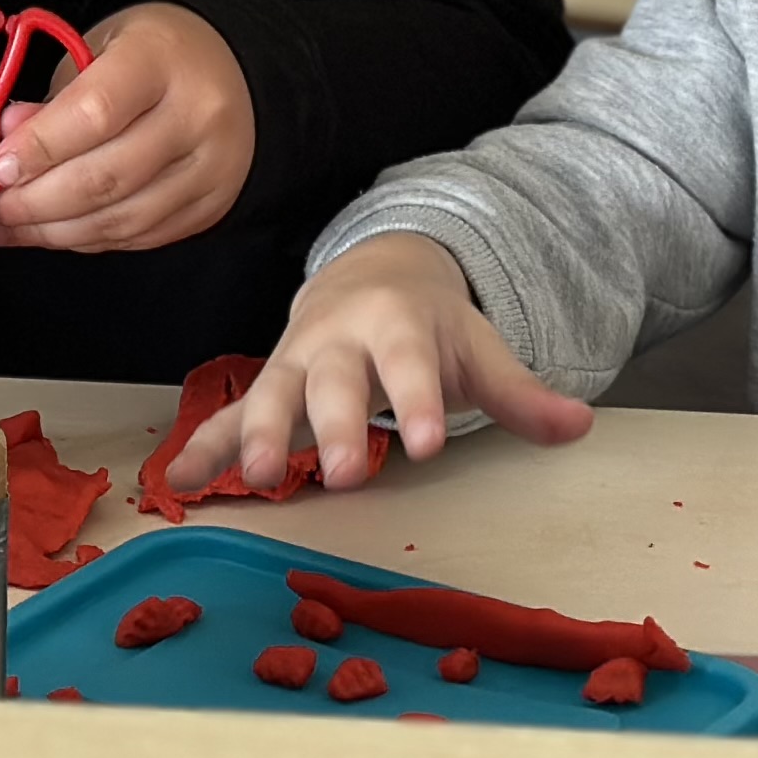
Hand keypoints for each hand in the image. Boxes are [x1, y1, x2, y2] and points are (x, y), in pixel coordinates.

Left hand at [0, 3, 252, 253]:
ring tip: (9, 226)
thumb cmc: (152, 56)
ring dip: (54, 231)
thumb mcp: (99, 47)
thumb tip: (7, 140)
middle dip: (36, 202)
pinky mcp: (211, 205)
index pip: (95, 111)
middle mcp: (196, 115)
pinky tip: (54, 230)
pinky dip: (88, 239)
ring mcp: (209, 167)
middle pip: (107, 176)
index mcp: (160, 59)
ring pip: (122, 218)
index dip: (40, 147)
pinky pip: (139, 236)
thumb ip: (55, 96)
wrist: (234, 74)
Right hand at [166, 232, 591, 495]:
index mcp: (396, 323)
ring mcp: (294, 361)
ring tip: (252, 477)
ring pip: (270, 393)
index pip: (409, 361)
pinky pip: (225, 416)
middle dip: (332, 425)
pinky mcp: (264, 387)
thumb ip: (520, 392)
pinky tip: (179, 482)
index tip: (428, 442)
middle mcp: (337, 339)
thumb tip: (579, 425)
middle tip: (340, 473)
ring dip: (255, 434)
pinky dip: (203, 448)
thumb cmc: (427, 326)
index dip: (418, 400)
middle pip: (333, 380)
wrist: (366, 275)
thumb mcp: (477, 347)